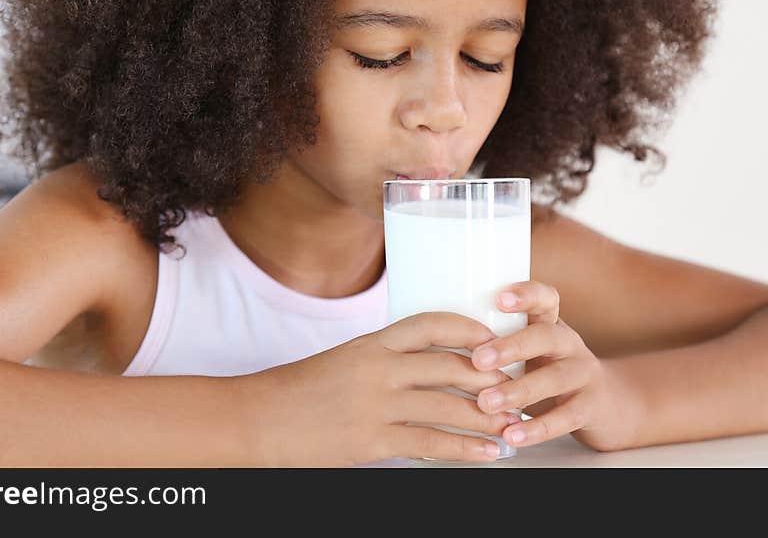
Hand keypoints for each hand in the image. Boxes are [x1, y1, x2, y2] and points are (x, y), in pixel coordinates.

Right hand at [241, 312, 521, 466]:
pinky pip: (431, 442)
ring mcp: (376, 404)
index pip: (430, 324)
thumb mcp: (343, 361)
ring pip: (448, 406)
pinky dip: (467, 449)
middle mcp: (378, 368)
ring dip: (488, 417)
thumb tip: (424, 370)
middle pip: (450, 365)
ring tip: (514, 426)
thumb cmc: (299, 390)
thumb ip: (382, 361)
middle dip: (491, 378)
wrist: (259, 419)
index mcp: (371, 343)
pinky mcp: (372, 440)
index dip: (468, 328)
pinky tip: (489, 453)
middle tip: (517, 387)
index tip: (492, 337)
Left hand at [471, 281, 634, 451]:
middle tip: (478, 360)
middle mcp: (568, 343)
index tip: (499, 299)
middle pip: (545, 336)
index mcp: (550, 323)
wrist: (607, 404)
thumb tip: (439, 341)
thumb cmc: (549, 371)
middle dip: (511, 347)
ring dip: (518, 390)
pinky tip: (512, 435)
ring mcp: (583, 374)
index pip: (544, 298)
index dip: (525, 294)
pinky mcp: (591, 407)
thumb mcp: (529, 350)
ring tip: (486, 403)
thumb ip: (497, 342)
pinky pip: (566, 417)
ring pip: (554, 378)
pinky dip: (537, 428)